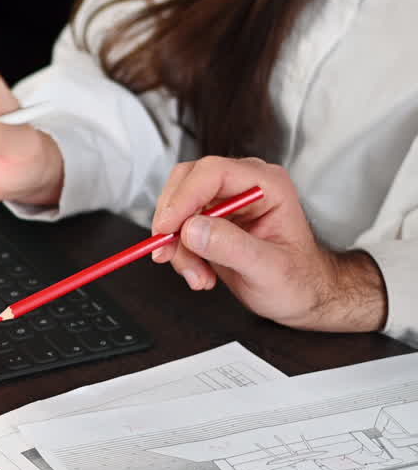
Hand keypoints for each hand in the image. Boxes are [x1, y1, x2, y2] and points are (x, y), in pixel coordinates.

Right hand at [151, 156, 386, 331]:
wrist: (302, 297)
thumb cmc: (300, 281)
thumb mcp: (269, 269)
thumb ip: (232, 247)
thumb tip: (192, 229)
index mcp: (266, 185)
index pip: (213, 173)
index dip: (184, 197)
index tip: (168, 227)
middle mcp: (243, 186)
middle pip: (187, 183)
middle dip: (173, 222)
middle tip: (169, 251)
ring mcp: (224, 202)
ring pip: (177, 208)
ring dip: (176, 245)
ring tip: (197, 275)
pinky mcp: (210, 220)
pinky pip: (178, 228)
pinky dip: (179, 253)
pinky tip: (199, 273)